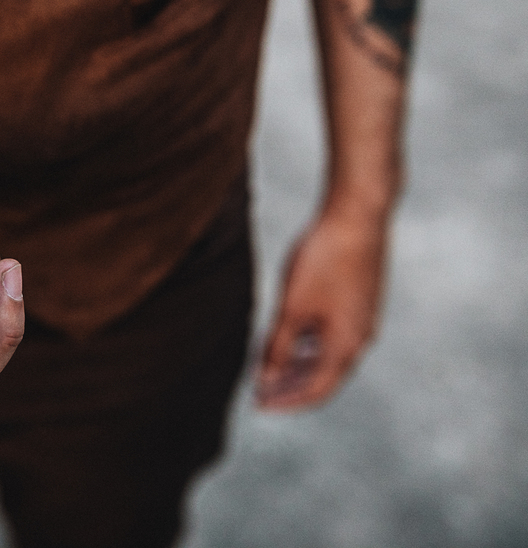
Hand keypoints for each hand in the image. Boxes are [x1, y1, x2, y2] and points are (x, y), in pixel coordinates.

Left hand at [256, 202, 388, 409]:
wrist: (357, 215)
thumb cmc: (324, 259)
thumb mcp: (292, 307)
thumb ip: (278, 345)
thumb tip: (266, 378)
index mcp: (345, 345)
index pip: (316, 391)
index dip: (286, 401)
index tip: (259, 405)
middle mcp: (360, 338)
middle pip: (324, 377)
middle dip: (291, 388)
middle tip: (260, 393)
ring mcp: (363, 320)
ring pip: (329, 356)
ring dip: (300, 367)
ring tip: (269, 370)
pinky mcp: (360, 301)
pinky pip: (334, 337)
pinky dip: (310, 346)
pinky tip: (290, 339)